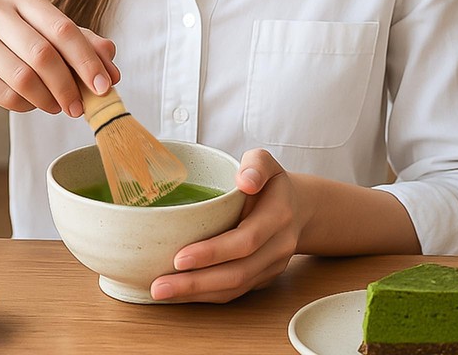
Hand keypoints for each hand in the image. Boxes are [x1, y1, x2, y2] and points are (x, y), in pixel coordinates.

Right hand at [0, 0, 119, 114]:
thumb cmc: (11, 44)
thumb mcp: (46, 36)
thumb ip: (82, 44)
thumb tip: (113, 66)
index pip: (64, 28)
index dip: (88, 60)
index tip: (105, 86)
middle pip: (44, 53)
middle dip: (69, 85)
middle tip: (82, 107)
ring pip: (24, 77)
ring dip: (49, 99)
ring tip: (58, 107)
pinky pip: (5, 94)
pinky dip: (26, 106)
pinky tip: (32, 103)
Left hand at [149, 149, 305, 302]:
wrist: (298, 207)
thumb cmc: (271, 182)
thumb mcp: (265, 161)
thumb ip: (256, 164)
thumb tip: (245, 181)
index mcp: (278, 216)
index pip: (245, 240)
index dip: (213, 252)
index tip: (179, 258)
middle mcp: (278, 247)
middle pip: (237, 273)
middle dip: (196, 283)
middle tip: (159, 286)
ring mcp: (272, 266)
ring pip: (235, 288)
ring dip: (197, 295)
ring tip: (162, 293)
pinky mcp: (263, 278)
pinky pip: (235, 292)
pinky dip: (206, 296)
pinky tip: (181, 294)